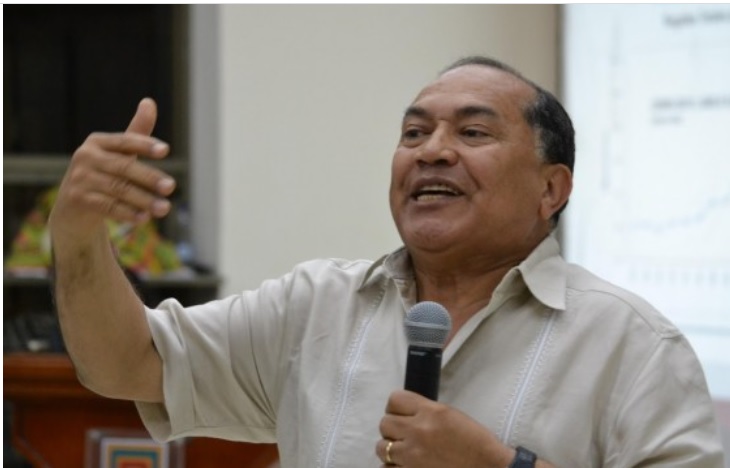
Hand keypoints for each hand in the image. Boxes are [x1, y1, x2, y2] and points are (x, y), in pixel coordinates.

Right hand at [49, 98, 175, 242]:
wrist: (73, 208)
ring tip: (165, 208)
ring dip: (144, 200)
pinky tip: (145, 218)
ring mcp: (80, 179)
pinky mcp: (78, 200)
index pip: (125, 141)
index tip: (166, 150)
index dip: (145, 144)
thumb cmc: (104, 174)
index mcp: (97, 142)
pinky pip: (108, 206)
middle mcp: (85, 157)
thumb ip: (136, 133)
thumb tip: (149, 102)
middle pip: (124, 168)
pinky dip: (128, 213)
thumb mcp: (119, 154)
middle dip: (150, 178)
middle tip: (171, 186)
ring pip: (118, 189)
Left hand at [376, 390, 513, 467]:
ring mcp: (412, 455)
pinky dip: (393, 467)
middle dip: (392, 428)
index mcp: (430, 412)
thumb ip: (426, 411)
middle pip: (384, 423)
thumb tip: (406, 413)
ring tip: (404, 452)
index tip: (401, 414)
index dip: (396, 407)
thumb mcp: (451, 415)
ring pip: (382, 447)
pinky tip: (405, 466)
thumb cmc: (475, 442)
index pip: (395, 399)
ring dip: (391, 449)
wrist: (488, 467)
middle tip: (404, 435)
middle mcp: (418, 431)